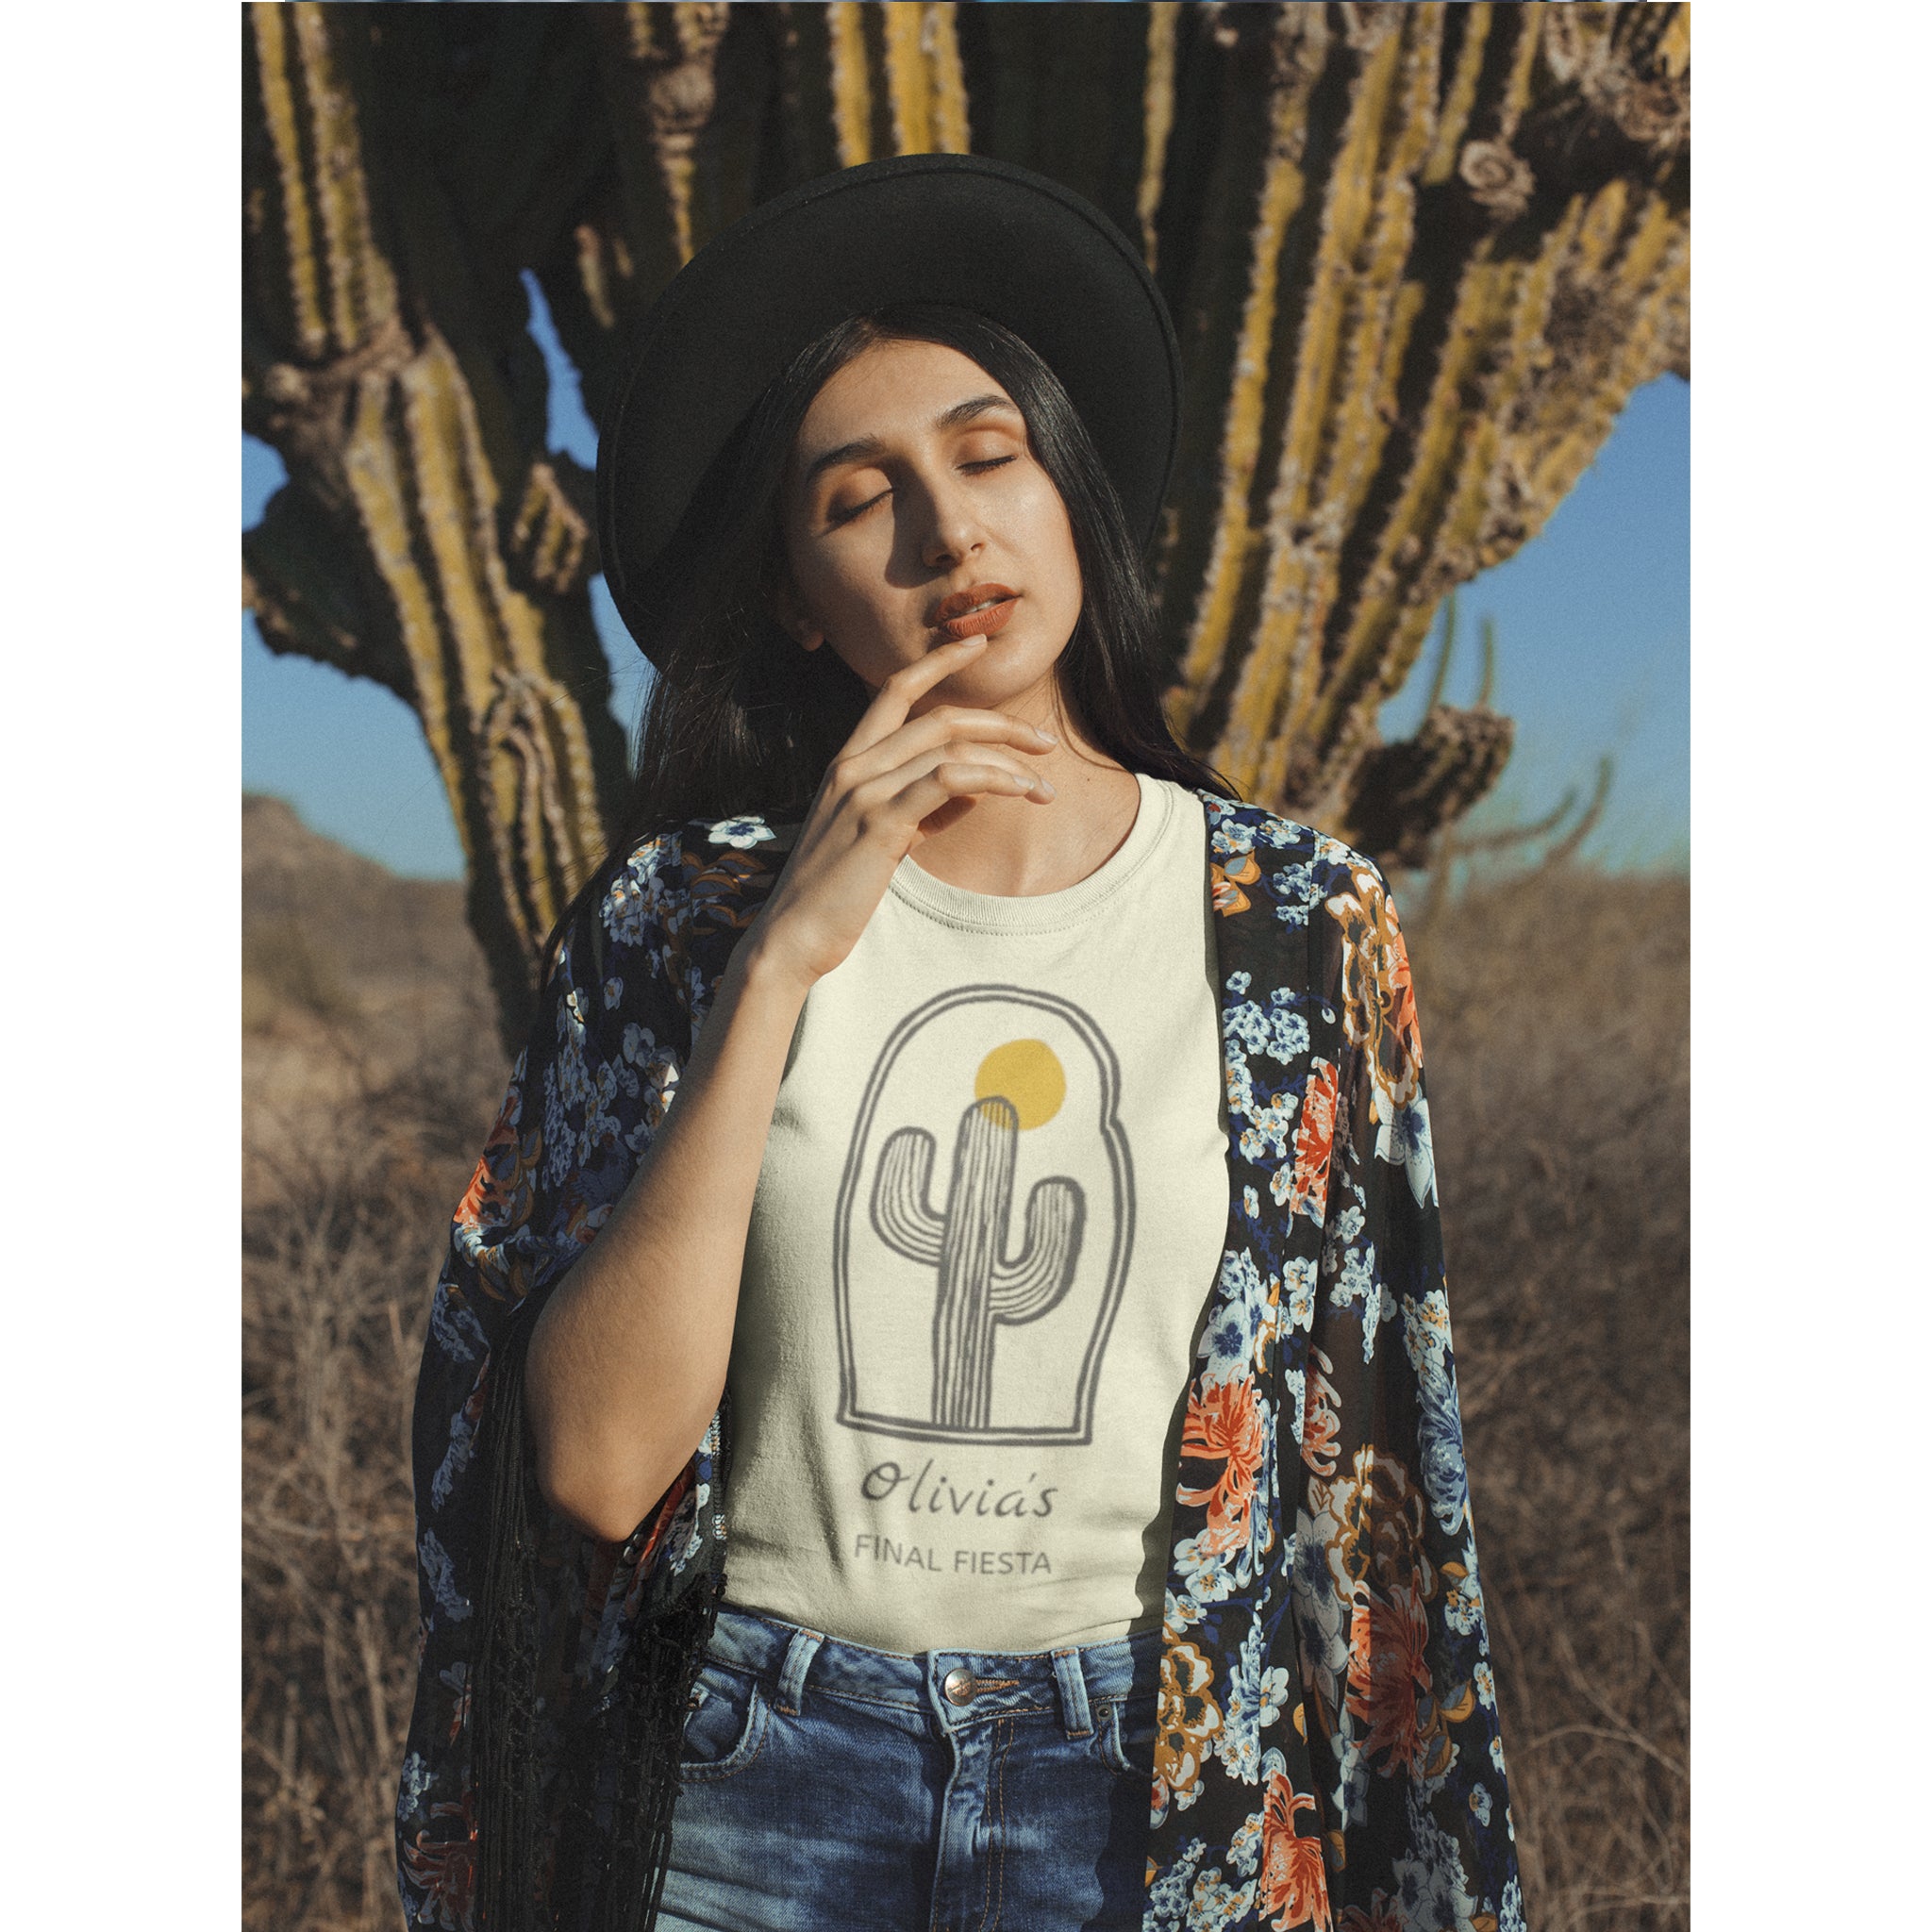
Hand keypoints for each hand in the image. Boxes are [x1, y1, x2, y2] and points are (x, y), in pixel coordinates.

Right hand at [743, 636, 1056, 988]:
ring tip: (1044, 786)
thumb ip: (921, 808)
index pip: (895, 691)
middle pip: (939, 716)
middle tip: (1044, 742)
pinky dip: (992, 780)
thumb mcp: (881, 839)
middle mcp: (852, 767)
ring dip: (1008, 760)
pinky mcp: (880, 823)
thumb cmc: (836, 895)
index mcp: (848, 763)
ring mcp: (864, 791)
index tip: (979, 644)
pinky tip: (1019, 792)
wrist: (792, 937)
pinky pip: (947, 781)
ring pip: (949, 746)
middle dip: (1000, 722)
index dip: (938, 662)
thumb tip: (976, 788)